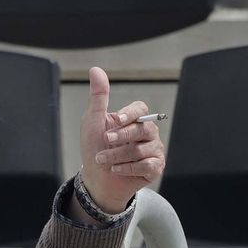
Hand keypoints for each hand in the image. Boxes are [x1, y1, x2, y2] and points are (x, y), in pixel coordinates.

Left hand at [79, 66, 164, 214]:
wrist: (95, 177)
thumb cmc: (94, 147)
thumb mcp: (92, 121)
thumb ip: (98, 97)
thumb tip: (95, 69)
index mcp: (133, 119)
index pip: (141, 109)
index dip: (131, 113)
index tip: (116, 120)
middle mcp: (147, 133)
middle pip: (144, 128)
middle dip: (121, 136)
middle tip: (104, 141)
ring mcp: (153, 150)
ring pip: (143, 148)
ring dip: (118, 155)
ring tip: (103, 160)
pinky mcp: (155, 168)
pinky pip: (148, 165)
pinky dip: (128, 168)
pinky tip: (116, 169)